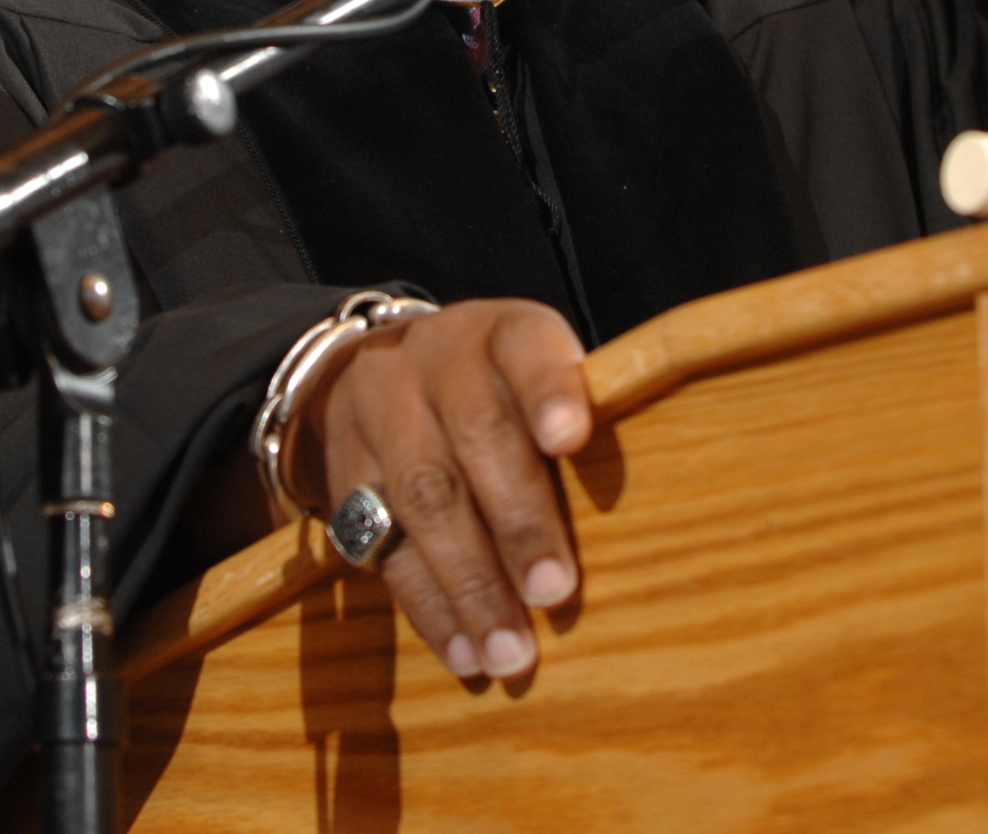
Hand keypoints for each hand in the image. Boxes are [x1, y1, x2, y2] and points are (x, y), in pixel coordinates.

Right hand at [288, 297, 590, 681]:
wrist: (373, 373)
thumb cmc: (498, 391)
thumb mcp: (534, 374)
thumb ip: (572, 424)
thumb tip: (643, 527)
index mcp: (499, 334)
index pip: (525, 348)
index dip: (548, 391)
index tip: (570, 439)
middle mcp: (434, 365)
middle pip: (475, 435)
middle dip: (518, 521)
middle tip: (555, 591)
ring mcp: (381, 417)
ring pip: (423, 498)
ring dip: (471, 584)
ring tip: (511, 652)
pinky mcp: (343, 476)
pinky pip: (382, 547)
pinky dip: (429, 607)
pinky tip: (464, 652)